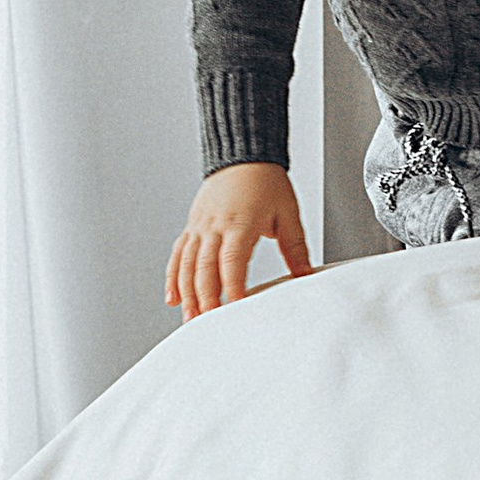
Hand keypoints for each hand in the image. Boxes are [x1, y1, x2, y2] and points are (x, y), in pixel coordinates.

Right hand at [167, 165, 314, 314]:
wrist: (243, 155)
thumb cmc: (266, 181)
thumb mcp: (288, 212)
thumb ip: (296, 247)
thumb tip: (306, 274)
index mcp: (240, 223)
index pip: (232, 261)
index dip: (233, 286)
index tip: (237, 308)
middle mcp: (215, 226)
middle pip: (204, 267)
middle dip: (205, 298)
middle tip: (208, 323)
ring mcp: (200, 227)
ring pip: (186, 264)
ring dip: (187, 293)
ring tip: (190, 318)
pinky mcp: (192, 227)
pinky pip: (178, 255)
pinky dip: (173, 277)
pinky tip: (173, 297)